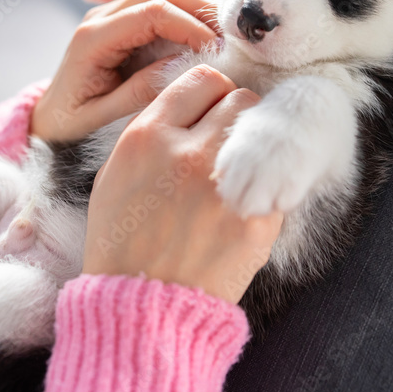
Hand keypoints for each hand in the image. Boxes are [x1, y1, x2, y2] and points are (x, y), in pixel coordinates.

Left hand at [31, 0, 217, 142]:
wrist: (50, 119)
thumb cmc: (71, 124)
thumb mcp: (101, 118)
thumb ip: (139, 92)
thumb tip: (181, 68)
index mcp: (93, 39)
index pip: (153, 13)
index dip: (191, 25)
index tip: (217, 51)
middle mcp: (102, 17)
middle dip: (202, 8)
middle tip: (231, 37)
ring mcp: (112, 13)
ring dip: (199, 7)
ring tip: (225, 35)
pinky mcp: (125, 20)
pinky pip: (161, 3)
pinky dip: (189, 13)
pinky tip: (208, 34)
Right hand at [83, 65, 283, 304]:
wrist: (142, 311)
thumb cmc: (124, 244)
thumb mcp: (115, 176)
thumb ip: (153, 134)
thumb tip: (192, 107)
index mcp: (147, 138)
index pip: (200, 79)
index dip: (207, 96)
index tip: (207, 115)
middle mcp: (187, 153)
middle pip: (239, 97)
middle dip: (234, 117)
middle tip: (223, 146)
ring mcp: (226, 186)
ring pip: (263, 132)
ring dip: (253, 146)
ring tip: (235, 174)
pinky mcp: (257, 219)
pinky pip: (277, 177)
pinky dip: (265, 185)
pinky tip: (243, 205)